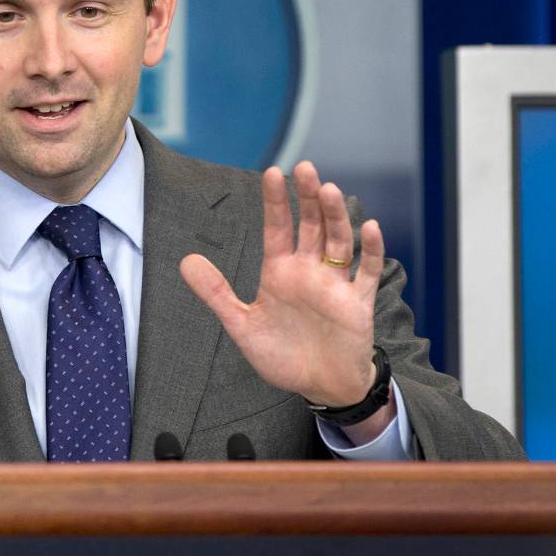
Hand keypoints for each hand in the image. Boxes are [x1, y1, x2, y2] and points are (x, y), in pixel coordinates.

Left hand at [180, 161, 384, 408]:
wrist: (319, 387)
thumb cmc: (282, 355)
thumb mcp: (242, 325)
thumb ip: (216, 293)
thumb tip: (184, 261)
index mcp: (281, 273)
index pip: (278, 228)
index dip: (275, 202)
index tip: (273, 172)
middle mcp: (309, 272)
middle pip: (311, 226)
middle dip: (307, 198)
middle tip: (305, 168)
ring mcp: (335, 284)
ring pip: (338, 242)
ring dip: (335, 217)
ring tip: (328, 190)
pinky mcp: (358, 303)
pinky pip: (367, 273)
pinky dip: (370, 251)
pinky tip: (369, 228)